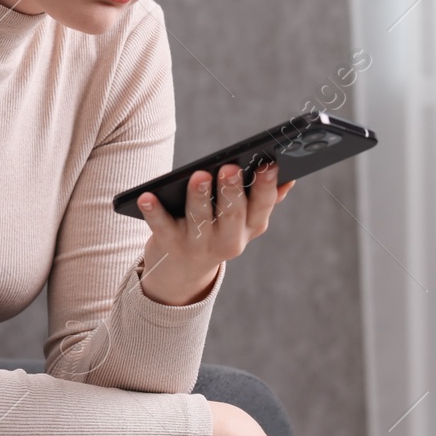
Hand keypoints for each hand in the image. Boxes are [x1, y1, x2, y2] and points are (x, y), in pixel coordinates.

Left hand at [135, 161, 295, 305]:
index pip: (262, 206)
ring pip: (199, 220)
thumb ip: (262, 200)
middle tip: (231, 168)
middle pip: (232, 214)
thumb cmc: (215, 231)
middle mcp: (228, 240)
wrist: (182, 271)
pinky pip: (161, 226)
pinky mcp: (170, 246)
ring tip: (198, 175)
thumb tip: (289, 178)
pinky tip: (146, 196)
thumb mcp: (242, 222)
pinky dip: (154, 211)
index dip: (267, 186)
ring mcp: (198, 245)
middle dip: (232, 191)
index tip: (269, 164)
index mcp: (250, 227)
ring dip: (199, 197)